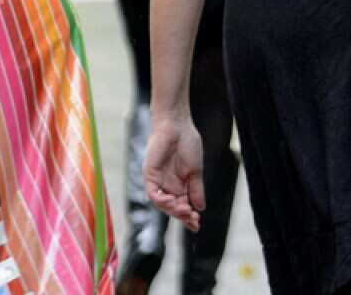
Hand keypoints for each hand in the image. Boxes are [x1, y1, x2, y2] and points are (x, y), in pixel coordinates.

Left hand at [143, 114, 204, 232]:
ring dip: (173, 210)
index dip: (188, 217)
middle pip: (173, 207)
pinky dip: (162, 200)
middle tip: (193, 221)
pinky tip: (173, 201)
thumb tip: (201, 208)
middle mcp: (168, 184)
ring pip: (162, 203)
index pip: (183, 206)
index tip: (197, 225)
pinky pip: (153, 193)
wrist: (177, 125)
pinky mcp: (149, 174)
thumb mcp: (195, 171)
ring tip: (185, 211)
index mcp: (180, 184)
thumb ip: (196, 189)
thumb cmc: (188, 143)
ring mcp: (158, 180)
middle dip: (182, 216)